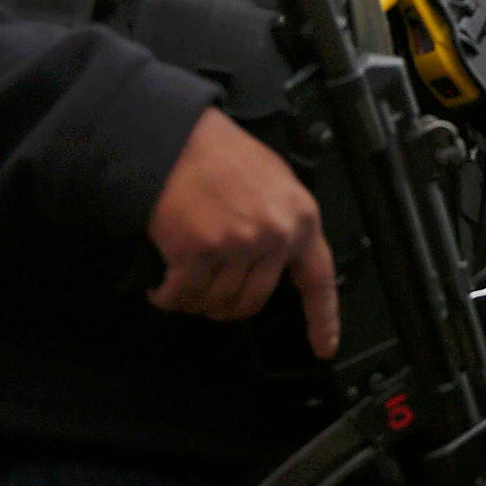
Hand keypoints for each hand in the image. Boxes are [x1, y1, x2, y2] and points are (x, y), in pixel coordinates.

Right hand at [148, 108, 339, 358]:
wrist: (177, 138)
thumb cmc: (222, 156)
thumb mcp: (275, 182)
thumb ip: (283, 222)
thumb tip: (277, 263)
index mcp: (301, 219)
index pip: (319, 280)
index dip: (322, 319)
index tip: (324, 347)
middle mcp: (275, 235)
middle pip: (254, 301)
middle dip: (227, 306)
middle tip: (208, 292)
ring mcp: (237, 244)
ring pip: (216, 301)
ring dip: (195, 300)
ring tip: (183, 279)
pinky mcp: (197, 251)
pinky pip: (182, 296)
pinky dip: (167, 298)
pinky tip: (161, 287)